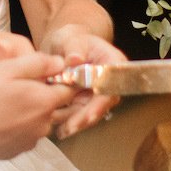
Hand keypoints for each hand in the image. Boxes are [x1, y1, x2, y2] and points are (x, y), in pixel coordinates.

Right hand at [0, 53, 75, 159]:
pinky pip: (25, 134)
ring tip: (6, 102)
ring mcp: (31, 139)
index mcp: (45, 101)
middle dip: (44, 96)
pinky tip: (0, 118)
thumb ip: (38, 63)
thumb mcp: (8, 68)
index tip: (49, 74)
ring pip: (39, 121)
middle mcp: (44, 124)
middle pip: (54, 106)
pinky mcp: (17, 150)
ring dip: (30, 111)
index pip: (70, 89)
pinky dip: (18, 126)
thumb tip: (61, 63)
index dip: (62, 79)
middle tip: (19, 86)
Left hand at [43, 25, 124, 139]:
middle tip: (70, 128)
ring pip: (89, 114)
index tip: (89, 115)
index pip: (110, 87)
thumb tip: (75, 59)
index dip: (100, 103)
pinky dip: (68, 122)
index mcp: (113, 64)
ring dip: (75, 123)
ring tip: (60, 130)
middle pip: (101, 105)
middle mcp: (109, 82)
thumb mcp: (72, 40)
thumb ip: (74, 48)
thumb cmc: (70, 40)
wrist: (63, 47)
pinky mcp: (85, 102)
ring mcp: (97, 94)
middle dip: (84, 118)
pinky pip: (79, 115)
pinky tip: (58, 130)